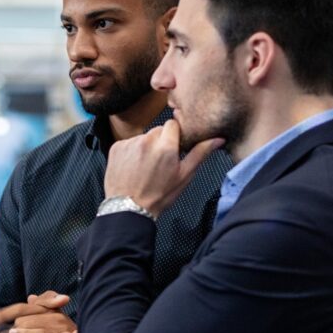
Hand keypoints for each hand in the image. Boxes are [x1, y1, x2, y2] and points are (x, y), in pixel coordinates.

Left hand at [104, 119, 223, 217]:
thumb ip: (200, 153)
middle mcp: (146, 141)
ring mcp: (129, 144)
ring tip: (145, 167)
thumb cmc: (158, 196)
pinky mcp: (116, 148)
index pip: (173, 124)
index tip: (174, 146)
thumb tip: (216, 139)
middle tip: (160, 161)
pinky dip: (131, 152)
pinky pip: (128, 143)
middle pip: (158, 130)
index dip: (175, 135)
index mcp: (165, 147)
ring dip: (146, 147)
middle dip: (161, 142)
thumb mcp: (184, 176)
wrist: (128, 208)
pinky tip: (133, 167)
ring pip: (143, 137)